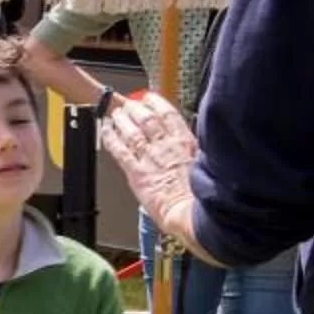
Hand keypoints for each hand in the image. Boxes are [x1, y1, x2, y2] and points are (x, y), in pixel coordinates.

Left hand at [101, 92, 203, 251]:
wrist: (196, 215)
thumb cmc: (205, 197)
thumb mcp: (207, 165)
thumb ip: (196, 153)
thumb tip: (195, 148)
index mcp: (186, 143)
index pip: (169, 115)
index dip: (156, 104)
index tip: (149, 99)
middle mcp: (167, 146)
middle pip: (147, 119)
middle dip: (135, 109)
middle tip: (127, 104)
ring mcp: (150, 158)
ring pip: (132, 131)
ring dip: (121, 120)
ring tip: (114, 114)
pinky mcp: (136, 173)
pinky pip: (120, 150)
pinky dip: (111, 138)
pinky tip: (106, 130)